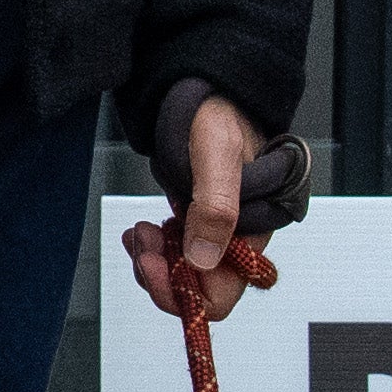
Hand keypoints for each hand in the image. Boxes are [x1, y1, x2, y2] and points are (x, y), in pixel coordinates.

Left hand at [126, 95, 276, 327]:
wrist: (204, 95)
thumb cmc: (219, 116)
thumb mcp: (217, 157)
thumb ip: (215, 208)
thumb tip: (204, 260)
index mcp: (252, 233)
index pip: (222, 296)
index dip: (185, 294)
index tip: (155, 266)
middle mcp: (234, 241)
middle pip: (197, 293)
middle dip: (162, 276)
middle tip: (141, 242)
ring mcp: (213, 235)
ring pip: (180, 277)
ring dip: (152, 262)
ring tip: (139, 231)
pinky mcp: (194, 225)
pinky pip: (171, 256)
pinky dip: (151, 250)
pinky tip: (141, 230)